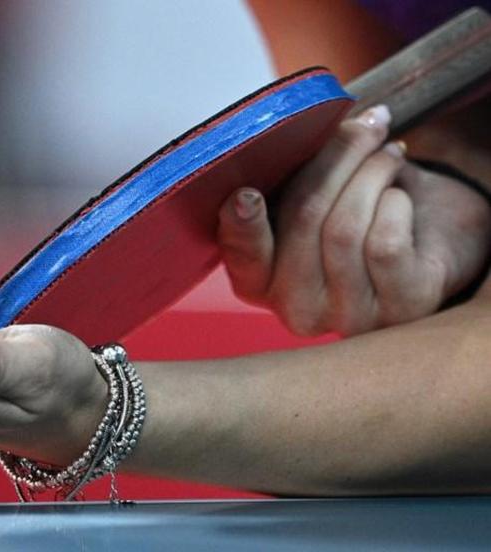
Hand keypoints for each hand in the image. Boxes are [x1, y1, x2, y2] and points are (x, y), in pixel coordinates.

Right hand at [216, 105, 490, 335]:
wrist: (428, 243)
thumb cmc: (355, 214)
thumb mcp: (313, 194)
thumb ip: (291, 174)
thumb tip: (306, 125)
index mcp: (259, 281)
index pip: (244, 258)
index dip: (242, 227)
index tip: (246, 194)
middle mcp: (295, 309)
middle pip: (302, 221)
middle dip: (336, 160)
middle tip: (365, 126)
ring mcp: (346, 316)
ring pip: (344, 229)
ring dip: (371, 174)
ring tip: (387, 154)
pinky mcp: (398, 310)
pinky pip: (384, 243)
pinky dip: (396, 203)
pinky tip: (399, 195)